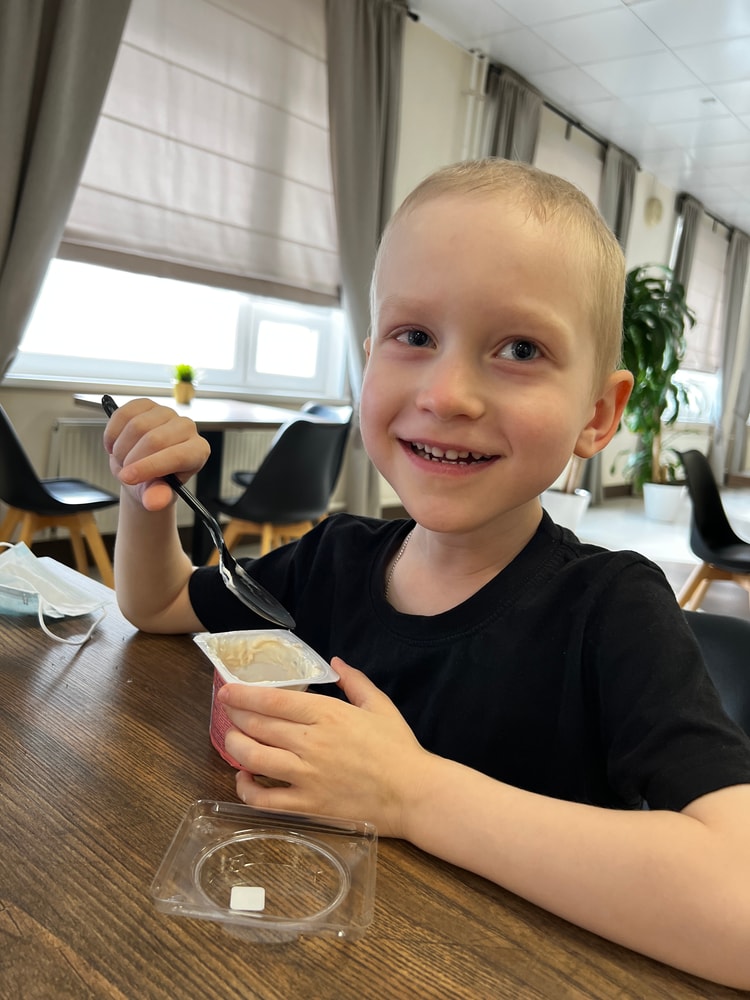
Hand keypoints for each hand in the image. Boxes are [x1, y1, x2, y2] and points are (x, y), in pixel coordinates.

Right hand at [103, 398, 209, 510]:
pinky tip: (115, 445)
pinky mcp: (147, 405)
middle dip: (132, 460)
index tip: (128, 478)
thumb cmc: (156, 482)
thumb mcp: (157, 494)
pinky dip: (113, 433)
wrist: (143, 470)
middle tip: (124, 474)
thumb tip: (153, 502)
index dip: (149, 467)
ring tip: (123, 460)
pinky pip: (123, 414)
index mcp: (197, 451)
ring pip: (136, 425)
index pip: (177, 455)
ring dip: (121, 448)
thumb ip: (157, 497)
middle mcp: (187, 428)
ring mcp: (167, 413)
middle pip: (154, 439)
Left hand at [218, 657, 429, 835]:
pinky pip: (264, 800)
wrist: (413, 793)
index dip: (244, 695)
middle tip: (228, 710)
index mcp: (327, 715)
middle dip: (235, 716)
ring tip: (233, 739)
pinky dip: (246, 790)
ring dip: (236, 746)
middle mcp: (311, 743)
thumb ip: (354, 681)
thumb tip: (336, 660)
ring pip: (254, 759)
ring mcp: (306, 777)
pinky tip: (244, 779)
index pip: (273, 701)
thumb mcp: (379, 705)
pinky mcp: (307, 806)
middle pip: (258, 726)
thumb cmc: (398, 748)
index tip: (227, 690)